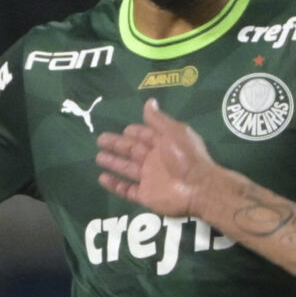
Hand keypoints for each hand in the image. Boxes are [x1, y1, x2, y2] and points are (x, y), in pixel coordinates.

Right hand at [94, 100, 222, 218]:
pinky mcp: (146, 195)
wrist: (197, 188)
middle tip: (100, 140)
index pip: (145, 136)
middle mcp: (155, 160)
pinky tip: (102, 178)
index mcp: (163, 144)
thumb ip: (158, 119)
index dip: (134, 132)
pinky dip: (115, 185)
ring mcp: (150, 179)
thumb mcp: (173, 132)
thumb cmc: (186, 156)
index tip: (123, 130)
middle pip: (132, 151)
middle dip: (117, 145)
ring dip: (113, 163)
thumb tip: (149, 101)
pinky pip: (127, 190)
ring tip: (98, 157)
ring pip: (127, 169)